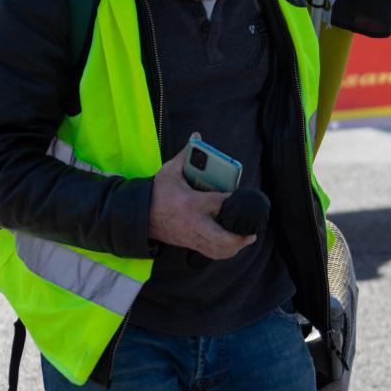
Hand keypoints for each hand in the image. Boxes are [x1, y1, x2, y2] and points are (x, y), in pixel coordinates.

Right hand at [148, 136, 256, 260]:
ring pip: (218, 250)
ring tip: (245, 240)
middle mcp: (194, 222)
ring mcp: (191, 236)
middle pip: (222, 237)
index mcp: (191, 202)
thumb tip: (196, 136)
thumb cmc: (157, 192)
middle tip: (251, 232)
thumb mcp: (169, 171)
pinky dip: (223, 252)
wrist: (139, 215)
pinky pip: (210, 253)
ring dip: (235, 248)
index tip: (243, 198)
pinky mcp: (188, 244)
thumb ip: (186, 155)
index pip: (220, 203)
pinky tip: (231, 246)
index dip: (234, 202)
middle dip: (239, 238)